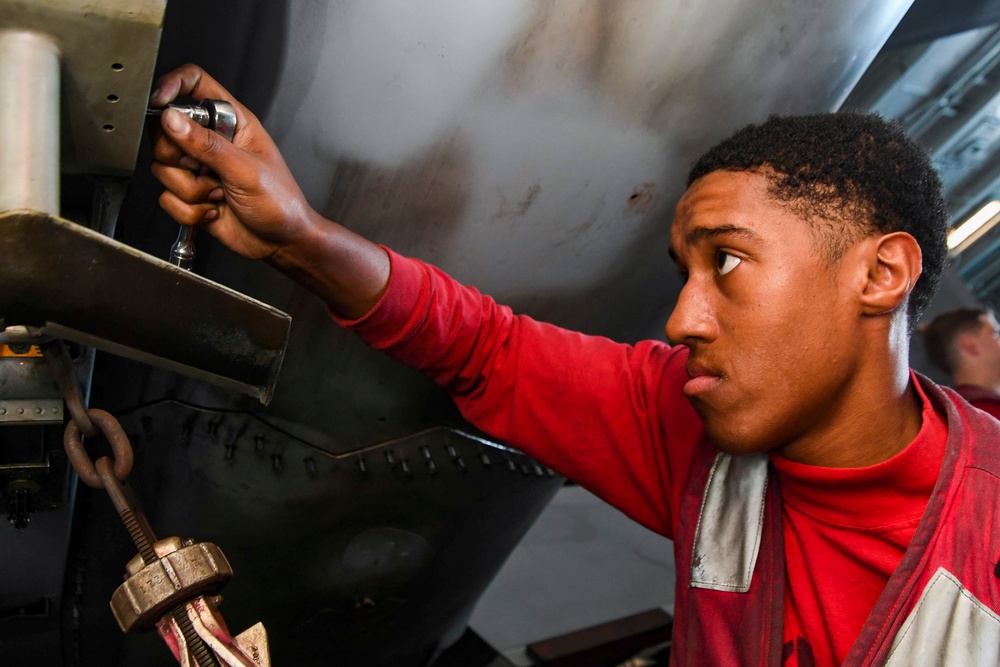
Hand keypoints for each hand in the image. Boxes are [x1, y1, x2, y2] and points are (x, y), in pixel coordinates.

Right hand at [149, 64, 314, 260]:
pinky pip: (167, 197)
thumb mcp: (246, 170)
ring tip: (220, 194)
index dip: (172, 86)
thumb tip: (172, 119)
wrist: (282, 242)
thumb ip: (208, 145)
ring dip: (191, 190)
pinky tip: (214, 210)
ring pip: (163, 168)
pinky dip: (189, 211)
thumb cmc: (281, 203)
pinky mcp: (191, 194)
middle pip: (166, 130)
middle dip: (181, 158)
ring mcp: (199, 168)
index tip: (161, 104)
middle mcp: (212, 141)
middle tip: (209, 171)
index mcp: (232, 122)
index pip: (194, 84)